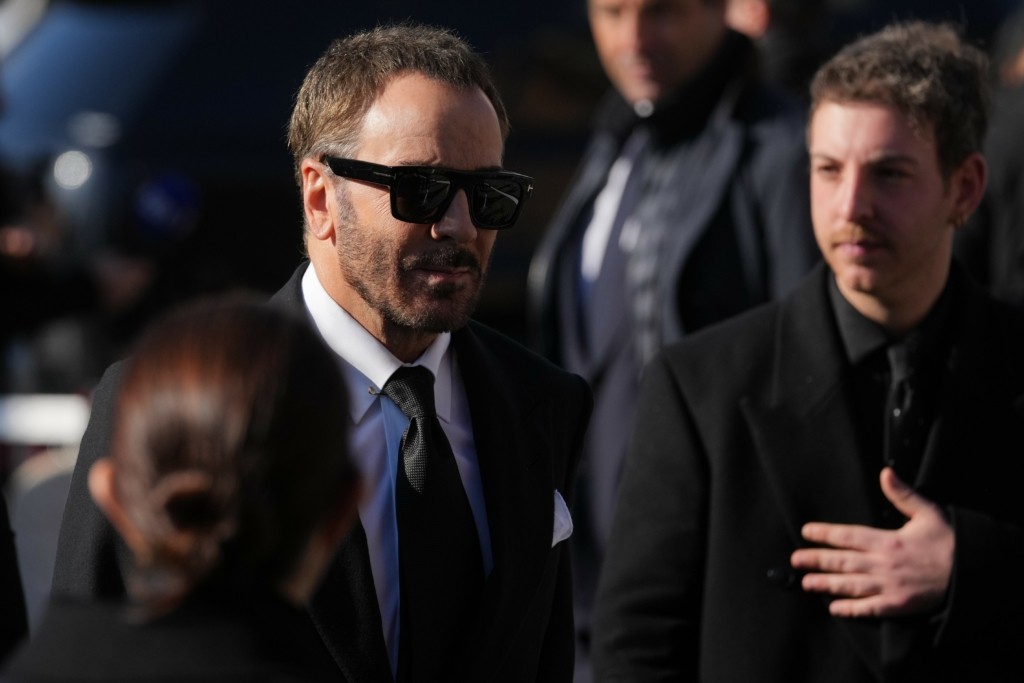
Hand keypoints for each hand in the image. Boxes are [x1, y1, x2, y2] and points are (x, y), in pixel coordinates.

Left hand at [790, 467, 953, 617]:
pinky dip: (850, 609)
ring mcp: (889, 586)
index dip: (824, 534)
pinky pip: (869, 608)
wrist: (970, 573)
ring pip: (850, 585)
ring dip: (826, 584)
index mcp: (887, 541)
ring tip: (806, 582)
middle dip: (816, 560)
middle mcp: (883, 564)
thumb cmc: (948, 541)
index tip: (806, 532)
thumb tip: (885, 472)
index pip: (848, 536)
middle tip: (795, 560)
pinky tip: (834, 608)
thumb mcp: (927, 513)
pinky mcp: (898, 605)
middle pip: (842, 561)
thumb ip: (902, 494)